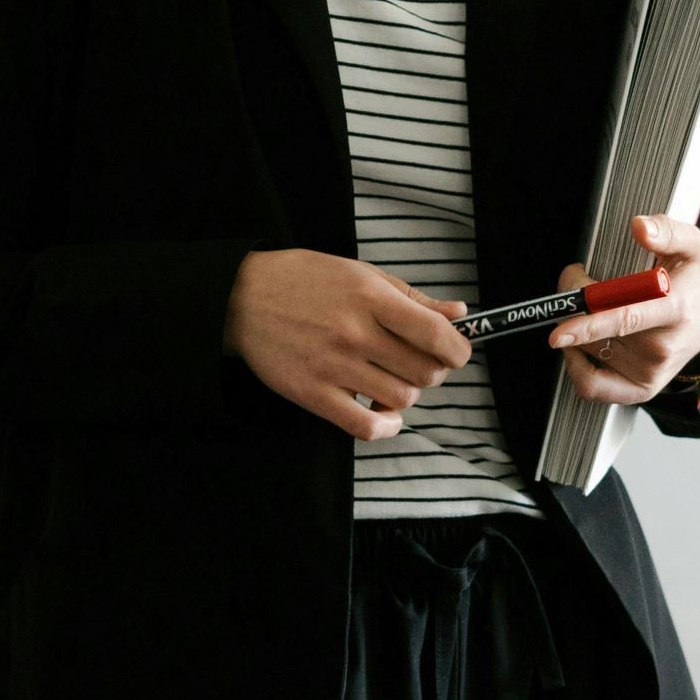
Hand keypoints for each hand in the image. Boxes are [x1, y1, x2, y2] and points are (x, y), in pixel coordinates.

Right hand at [222, 249, 471, 441]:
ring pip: (401, 399)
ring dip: (406, 394)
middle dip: (432, 371)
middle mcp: (355, 333)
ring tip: (391, 381)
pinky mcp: (312, 394)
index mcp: (370, 297)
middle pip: (424, 372)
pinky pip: (365, 426)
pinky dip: (385, 426)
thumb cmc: (303, 280)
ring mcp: (333, 366)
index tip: (456, 352)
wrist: (240, 299)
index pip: (435, 334)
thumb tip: (459, 314)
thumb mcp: (359, 273)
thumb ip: (411, 296)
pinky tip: (382, 414)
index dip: (458, 349)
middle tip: (417, 363)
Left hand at [548, 214, 699, 407]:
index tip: (559, 327)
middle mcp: (663, 347)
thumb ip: (666, 230)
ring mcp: (651, 372)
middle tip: (576, 280)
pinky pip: (593, 386)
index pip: (627, 318)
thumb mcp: (692, 244)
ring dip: (574, 329)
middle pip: (597, 333)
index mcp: (676, 308)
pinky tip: (580, 345)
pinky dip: (576, 367)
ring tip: (589, 307)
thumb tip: (640, 226)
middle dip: (573, 303)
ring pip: (588, 352)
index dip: (589, 322)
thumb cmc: (697, 278)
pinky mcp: (641, 389)